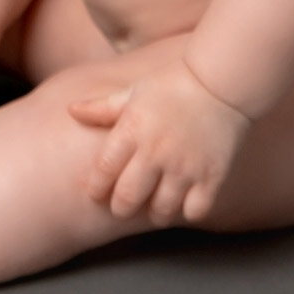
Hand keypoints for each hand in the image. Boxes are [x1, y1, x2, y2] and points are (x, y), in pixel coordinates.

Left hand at [68, 59, 253, 225]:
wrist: (222, 81)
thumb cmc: (172, 85)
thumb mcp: (133, 92)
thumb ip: (101, 108)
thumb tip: (71, 111)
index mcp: (132, 131)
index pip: (102, 173)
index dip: (95, 189)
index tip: (97, 192)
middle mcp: (155, 152)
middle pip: (127, 199)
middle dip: (120, 207)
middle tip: (124, 205)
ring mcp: (185, 166)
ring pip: (161, 211)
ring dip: (155, 212)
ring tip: (156, 203)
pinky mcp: (211, 176)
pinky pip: (194, 211)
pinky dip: (187, 211)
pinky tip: (185, 200)